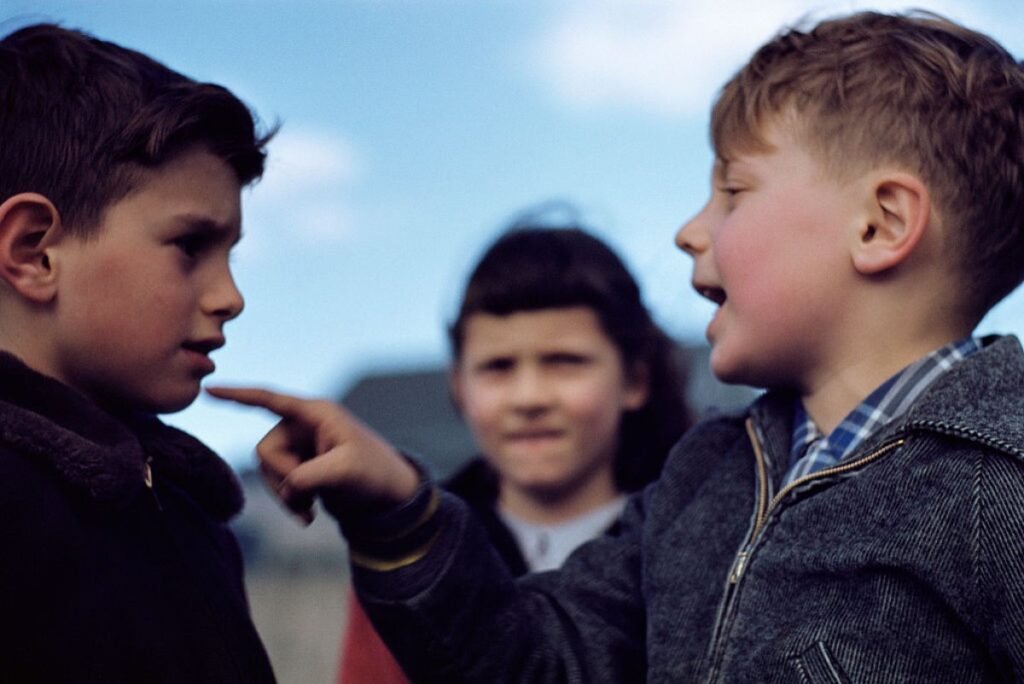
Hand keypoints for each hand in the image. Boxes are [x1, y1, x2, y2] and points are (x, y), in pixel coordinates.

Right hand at [206, 386, 420, 523]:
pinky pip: (277, 484)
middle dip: (282, 477)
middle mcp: (303, 426)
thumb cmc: (375, 473)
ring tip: (310, 512)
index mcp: (316, 413)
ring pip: (267, 470)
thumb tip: (286, 486)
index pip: (269, 399)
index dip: (238, 395)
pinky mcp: (300, 467)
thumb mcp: (345, 472)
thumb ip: (308, 476)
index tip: (210, 389)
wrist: (389, 497)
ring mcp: (300, 447)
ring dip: (285, 495)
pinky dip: (289, 503)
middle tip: (309, 496)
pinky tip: (309, 515)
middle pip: (265, 450)